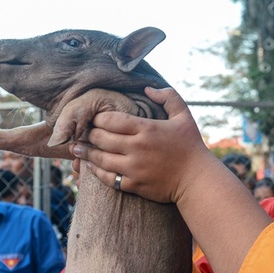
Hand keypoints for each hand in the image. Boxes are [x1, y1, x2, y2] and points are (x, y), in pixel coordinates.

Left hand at [71, 87, 214, 203]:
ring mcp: (134, 168)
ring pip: (99, 158)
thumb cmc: (191, 146)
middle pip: (100, 138)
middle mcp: (136, 148)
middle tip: (82, 131)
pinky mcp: (134, 184)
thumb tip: (148, 88)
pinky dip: (95, 171)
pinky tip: (90, 165)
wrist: (196, 180)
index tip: (94, 117)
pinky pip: (108, 178)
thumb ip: (168, 97)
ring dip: (85, 152)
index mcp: (146, 129)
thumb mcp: (184, 116)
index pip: (110, 120)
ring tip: (76, 147)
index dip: (98, 117)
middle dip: (88, 133)